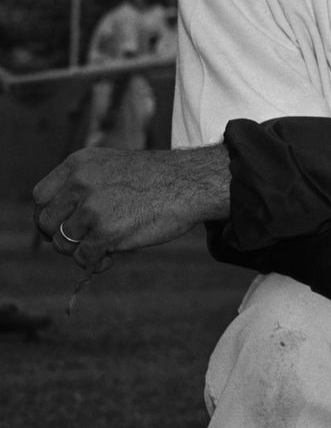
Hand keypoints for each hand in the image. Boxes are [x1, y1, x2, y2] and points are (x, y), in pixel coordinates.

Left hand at [33, 146, 227, 270]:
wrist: (192, 182)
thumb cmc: (159, 178)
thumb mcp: (113, 167)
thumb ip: (84, 185)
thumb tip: (63, 222)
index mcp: (79, 164)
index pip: (40, 196)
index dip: (48, 214)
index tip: (62, 225)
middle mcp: (79, 184)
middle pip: (46, 222)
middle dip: (61, 236)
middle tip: (82, 241)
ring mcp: (92, 208)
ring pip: (63, 243)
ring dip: (80, 251)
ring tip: (103, 248)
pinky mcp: (106, 232)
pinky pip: (84, 258)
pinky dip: (95, 263)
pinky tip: (111, 258)